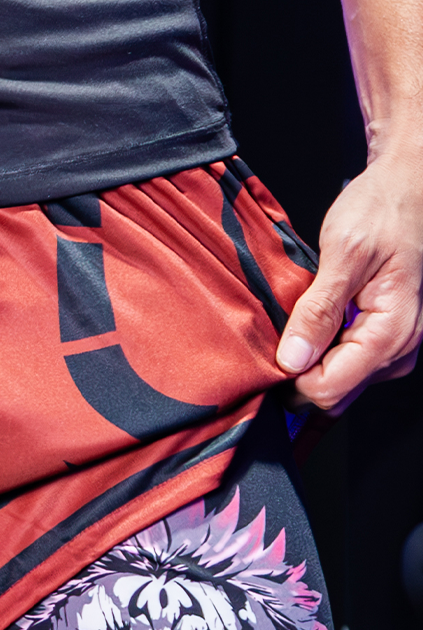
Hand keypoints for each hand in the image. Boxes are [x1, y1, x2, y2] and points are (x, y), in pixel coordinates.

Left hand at [275, 150, 422, 413]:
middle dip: (295, 380)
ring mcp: (390, 348)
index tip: (268, 356)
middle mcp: (396, 348)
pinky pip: (341, 370)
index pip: (329, 388)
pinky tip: (301, 341)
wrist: (405, 190)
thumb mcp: (344, 253)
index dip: (291, 380)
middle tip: (270, 347)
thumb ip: (318, 309)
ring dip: (305, 372)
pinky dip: (316, 363)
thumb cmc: (381, 211)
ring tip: (288, 336)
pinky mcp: (378, 341)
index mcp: (391, 331)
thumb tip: (293, 358)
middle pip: (332, 395)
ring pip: (336, 387)